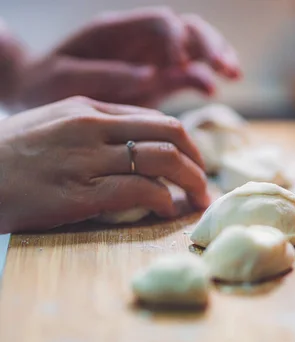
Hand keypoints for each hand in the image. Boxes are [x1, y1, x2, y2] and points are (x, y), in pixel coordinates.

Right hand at [0, 96, 209, 232]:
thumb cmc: (10, 156)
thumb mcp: (54, 126)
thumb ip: (96, 129)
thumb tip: (140, 145)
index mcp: (88, 109)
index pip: (156, 120)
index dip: (185, 144)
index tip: (195, 164)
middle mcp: (92, 128)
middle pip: (170, 134)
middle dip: (198, 160)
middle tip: (205, 184)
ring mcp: (86, 159)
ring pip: (162, 160)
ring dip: (191, 182)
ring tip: (197, 200)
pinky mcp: (79, 192)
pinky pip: (140, 190)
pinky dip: (164, 201)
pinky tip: (167, 210)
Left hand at [11, 7, 240, 109]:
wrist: (39, 94)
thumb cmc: (45, 84)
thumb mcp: (65, 79)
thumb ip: (106, 75)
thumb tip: (148, 74)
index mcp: (117, 32)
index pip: (160, 22)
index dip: (176, 39)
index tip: (178, 64)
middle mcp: (140, 41)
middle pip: (187, 29)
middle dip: (210, 44)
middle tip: (226, 67)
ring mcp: (152, 60)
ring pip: (195, 48)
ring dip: (217, 57)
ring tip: (233, 74)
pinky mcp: (159, 81)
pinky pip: (190, 74)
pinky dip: (205, 79)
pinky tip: (213, 91)